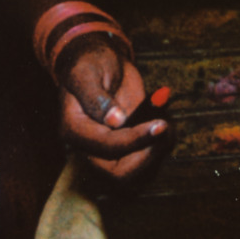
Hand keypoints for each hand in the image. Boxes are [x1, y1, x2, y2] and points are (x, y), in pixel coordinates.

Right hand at [56, 39, 163, 179]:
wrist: (99, 63)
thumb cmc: (91, 63)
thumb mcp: (88, 72)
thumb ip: (96, 97)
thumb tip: (115, 121)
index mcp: (74, 130)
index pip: (107, 148)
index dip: (136, 140)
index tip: (160, 124)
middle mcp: (90, 147)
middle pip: (120, 175)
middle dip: (148, 156)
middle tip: (165, 126)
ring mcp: (110, 149)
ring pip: (139, 173)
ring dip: (160, 150)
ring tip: (165, 117)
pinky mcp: (129, 146)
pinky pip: (149, 159)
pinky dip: (164, 142)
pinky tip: (164, 115)